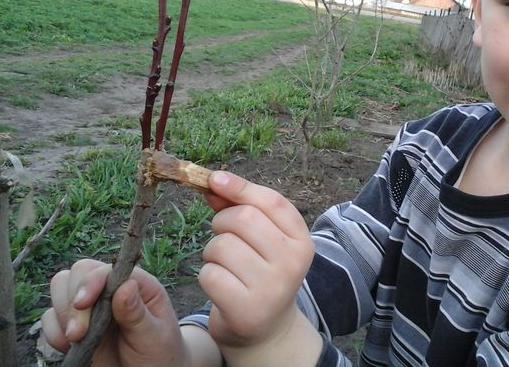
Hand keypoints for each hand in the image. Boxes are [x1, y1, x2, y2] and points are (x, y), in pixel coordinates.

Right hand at [41, 259, 188, 366]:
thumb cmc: (159, 353)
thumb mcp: (154, 336)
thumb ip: (138, 313)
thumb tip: (126, 286)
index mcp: (137, 284)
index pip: (106, 269)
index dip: (91, 282)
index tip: (83, 304)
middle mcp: (112, 289)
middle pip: (79, 272)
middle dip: (72, 301)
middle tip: (78, 333)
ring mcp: (92, 306)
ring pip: (60, 288)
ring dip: (62, 315)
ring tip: (77, 339)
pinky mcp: (75, 325)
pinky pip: (50, 318)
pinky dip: (53, 332)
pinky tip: (70, 347)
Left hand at [200, 171, 318, 362]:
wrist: (266, 329)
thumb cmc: (260, 273)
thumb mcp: (260, 239)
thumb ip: (240, 208)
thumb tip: (214, 182)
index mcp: (301, 241)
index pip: (271, 201)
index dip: (240, 186)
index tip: (214, 179)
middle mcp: (292, 263)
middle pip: (243, 218)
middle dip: (221, 222)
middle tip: (224, 238)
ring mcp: (272, 288)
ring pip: (221, 246)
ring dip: (212, 253)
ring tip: (225, 266)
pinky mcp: (246, 309)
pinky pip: (209, 274)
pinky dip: (207, 276)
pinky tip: (221, 287)